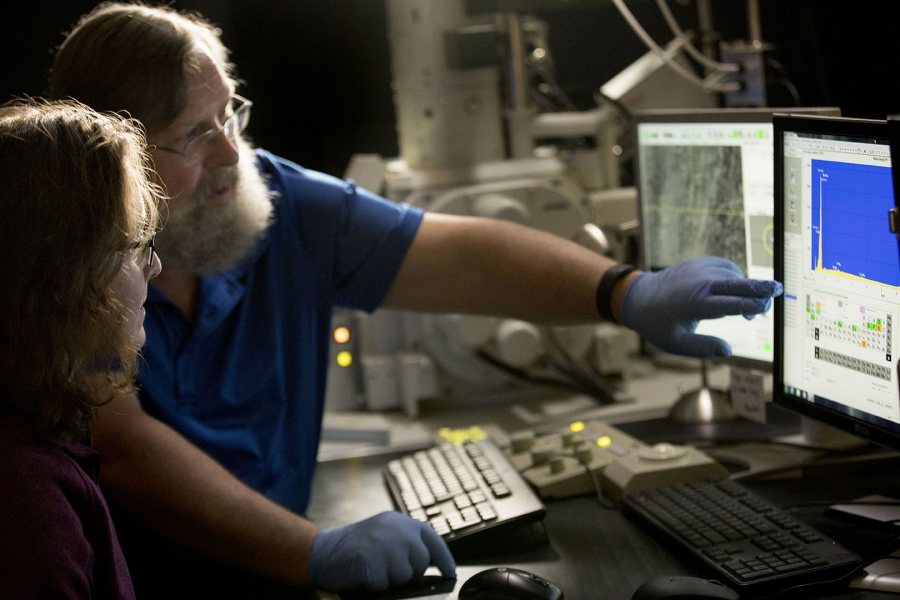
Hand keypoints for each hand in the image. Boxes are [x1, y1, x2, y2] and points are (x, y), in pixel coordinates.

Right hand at [308, 511, 455, 591]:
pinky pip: (385, 583)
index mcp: (402, 522)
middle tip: (386, 567)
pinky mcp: (371, 560)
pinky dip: (375, 584)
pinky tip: (364, 573)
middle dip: (409, 572)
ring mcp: (384, 543)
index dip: (444, 559)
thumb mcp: (386, 534)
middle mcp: (396, 529)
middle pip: (421, 562)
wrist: (323, 550)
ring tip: (374, 568)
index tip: (449, 573)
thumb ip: (408, 543)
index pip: (433, 541)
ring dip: (390, 579)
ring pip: (405, 576)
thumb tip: (432, 567)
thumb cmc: (357, 547)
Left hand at [620, 256, 782, 357]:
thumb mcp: (676, 343)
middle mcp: (698, 283)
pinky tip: (738, 293)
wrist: (638, 297)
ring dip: (747, 288)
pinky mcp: (699, 263)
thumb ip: (702, 348)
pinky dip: (736, 278)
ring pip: (732, 275)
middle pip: (734, 283)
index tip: (764, 307)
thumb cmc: (657, 324)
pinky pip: (725, 267)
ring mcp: (699, 269)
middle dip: (758, 286)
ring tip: (754, 308)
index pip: (728, 304)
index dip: (748, 305)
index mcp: (694, 304)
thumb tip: (728, 351)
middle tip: (778, 290)